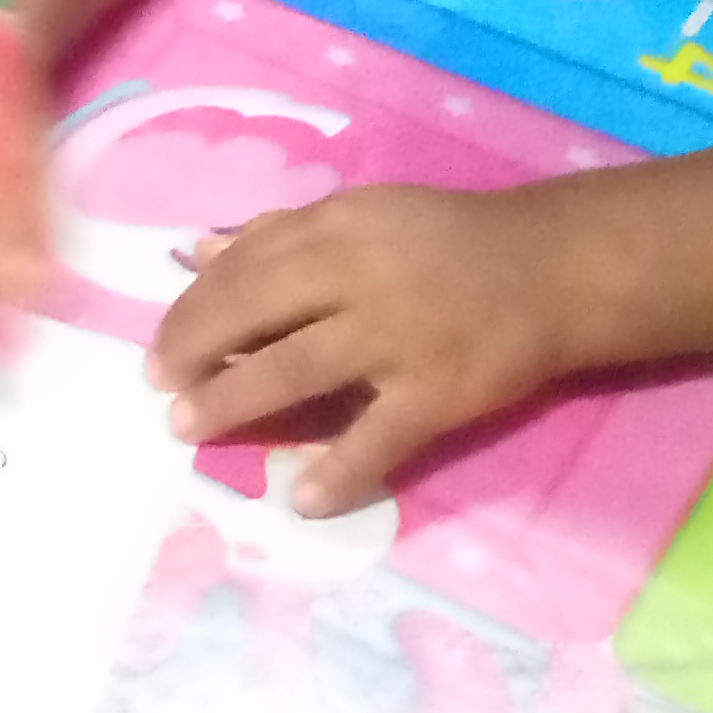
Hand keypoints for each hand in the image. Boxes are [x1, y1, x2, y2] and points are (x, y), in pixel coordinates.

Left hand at [149, 181, 588, 512]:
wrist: (553, 269)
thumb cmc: (449, 240)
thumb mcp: (360, 214)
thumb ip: (278, 234)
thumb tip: (197, 251)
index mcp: (332, 228)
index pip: (240, 268)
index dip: (192, 307)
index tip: (163, 341)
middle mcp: (356, 278)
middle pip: (251, 312)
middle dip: (193, 351)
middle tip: (159, 385)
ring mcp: (396, 338)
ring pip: (294, 371)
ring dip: (233, 402)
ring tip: (188, 427)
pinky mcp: (437, 393)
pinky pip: (378, 438)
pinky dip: (338, 471)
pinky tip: (301, 499)